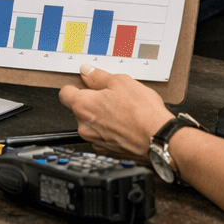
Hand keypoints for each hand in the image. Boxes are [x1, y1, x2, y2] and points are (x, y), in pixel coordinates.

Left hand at [58, 64, 172, 158]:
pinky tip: (125, 125)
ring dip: (102, 118)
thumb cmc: (142, 112)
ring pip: (92, 124)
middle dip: (92, 103)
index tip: (83, 85)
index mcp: (83, 106)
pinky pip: (103, 137)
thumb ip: (98, 76)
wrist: (159, 139)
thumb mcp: (121, 82)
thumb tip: (87, 71)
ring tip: (122, 112)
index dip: (74, 87)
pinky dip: (111, 132)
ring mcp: (95, 141)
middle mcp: (84, 126)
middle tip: (111, 97)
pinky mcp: (108, 151)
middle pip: (80, 110)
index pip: (65, 94)